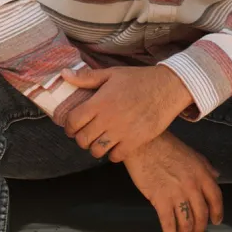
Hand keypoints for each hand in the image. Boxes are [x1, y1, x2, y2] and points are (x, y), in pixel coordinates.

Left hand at [61, 64, 192, 161]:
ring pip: (97, 151)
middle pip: (83, 139)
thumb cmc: (139, 79)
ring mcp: (122, 132)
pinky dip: (112, 154)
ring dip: (95, 147)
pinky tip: (115, 145)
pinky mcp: (135, 141)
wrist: (167, 87)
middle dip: (81, 138)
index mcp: (100, 102)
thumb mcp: (112, 74)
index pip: (73, 121)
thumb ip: (87, 77)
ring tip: (100, 140)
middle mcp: (108, 119)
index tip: (72, 127)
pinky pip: (115, 157)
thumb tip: (64, 74)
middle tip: (86, 133)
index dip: (69, 127)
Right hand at [123, 133, 222, 231]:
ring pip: (187, 222)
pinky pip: (168, 224)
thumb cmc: (165, 145)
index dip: (217, 212)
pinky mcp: (160, 200)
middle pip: (202, 215)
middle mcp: (192, 186)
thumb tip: (216, 176)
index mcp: (201, 173)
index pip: (216, 198)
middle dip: (200, 228)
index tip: (216, 221)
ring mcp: (177, 194)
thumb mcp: (191, 153)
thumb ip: (205, 166)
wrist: (144, 143)